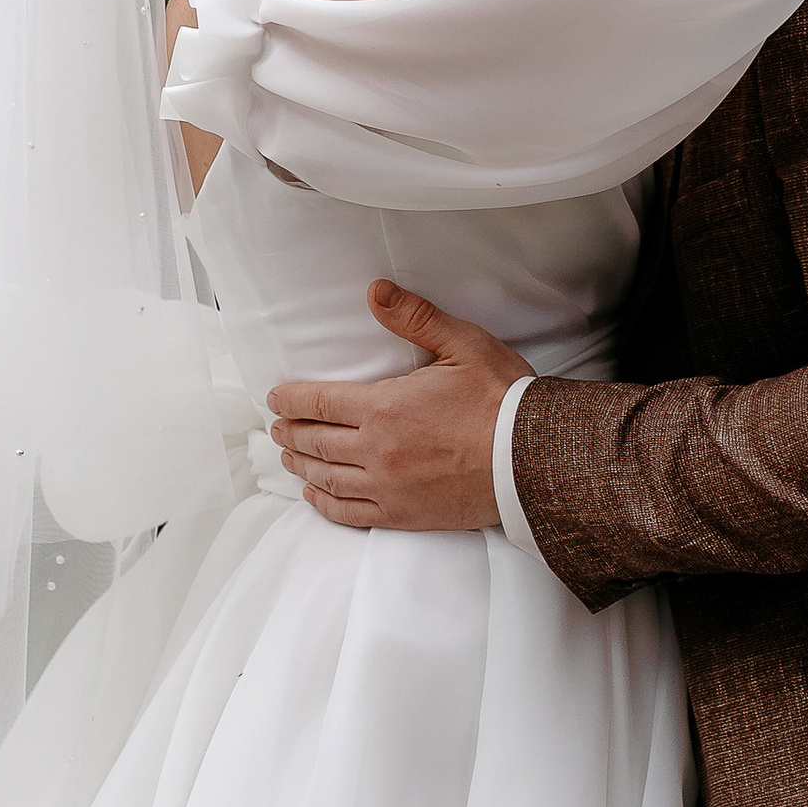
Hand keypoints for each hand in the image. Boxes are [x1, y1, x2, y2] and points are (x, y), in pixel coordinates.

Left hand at [267, 282, 530, 530]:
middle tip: (276, 427)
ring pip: (326, 477)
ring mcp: (386, 487)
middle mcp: (376, 450)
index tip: (274, 397)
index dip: (290, 399)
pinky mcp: (401, 515)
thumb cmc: (502, 401)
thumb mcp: (463, 345)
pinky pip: (348, 513)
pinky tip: (315, 494)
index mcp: (384, 408)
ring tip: (289, 456)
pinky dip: (324, 502)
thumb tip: (375, 291)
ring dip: (300, 465)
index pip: (318, 401)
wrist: (532, 462)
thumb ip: (415, 318)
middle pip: (314, 441)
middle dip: (289, 431)